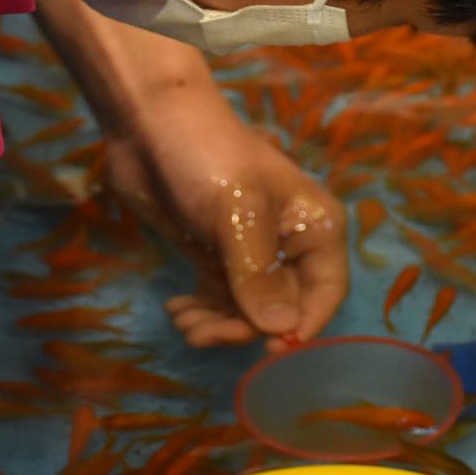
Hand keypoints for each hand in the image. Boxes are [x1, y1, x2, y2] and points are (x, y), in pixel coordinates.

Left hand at [102, 89, 347, 349]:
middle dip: (246, 328)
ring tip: (185, 321)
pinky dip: (203, 313)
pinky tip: (177, 309)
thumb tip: (281, 331)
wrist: (150, 124)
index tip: (268, 350)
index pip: (325, 293)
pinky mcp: (216, 256)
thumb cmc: (208, 158)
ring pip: (248, 311)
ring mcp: (252, 254)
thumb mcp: (237, 215)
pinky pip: (221, 300)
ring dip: (219, 325)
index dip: (303, 326)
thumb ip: (258, 275)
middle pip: (283, 309)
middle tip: (204, 332)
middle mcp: (291, 246)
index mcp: (315, 228)